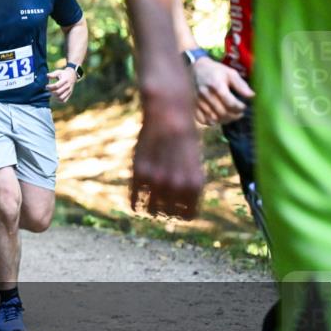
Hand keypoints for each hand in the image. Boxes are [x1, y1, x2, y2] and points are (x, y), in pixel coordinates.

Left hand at [46, 67, 76, 102]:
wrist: (72, 76)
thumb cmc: (63, 74)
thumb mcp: (59, 72)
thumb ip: (53, 74)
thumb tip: (47, 75)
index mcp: (65, 80)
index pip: (56, 86)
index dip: (50, 87)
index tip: (46, 86)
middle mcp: (68, 86)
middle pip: (58, 92)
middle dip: (51, 92)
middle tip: (48, 89)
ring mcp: (69, 91)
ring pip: (61, 98)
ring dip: (54, 97)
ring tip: (52, 93)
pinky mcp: (69, 94)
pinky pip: (64, 100)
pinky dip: (58, 100)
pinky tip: (55, 96)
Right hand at [130, 97, 203, 218]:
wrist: (169, 115)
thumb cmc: (184, 138)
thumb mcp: (194, 164)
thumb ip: (188, 185)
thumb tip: (181, 206)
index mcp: (194, 185)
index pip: (188, 215)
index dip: (184, 213)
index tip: (179, 208)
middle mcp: (177, 185)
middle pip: (169, 214)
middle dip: (168, 210)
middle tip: (164, 204)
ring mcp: (157, 180)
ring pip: (152, 210)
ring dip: (153, 209)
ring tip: (152, 203)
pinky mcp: (139, 173)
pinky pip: (135, 200)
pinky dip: (136, 204)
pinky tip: (137, 203)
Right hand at [192, 58, 253, 124]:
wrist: (195, 68)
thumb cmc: (215, 71)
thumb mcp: (230, 73)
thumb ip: (241, 85)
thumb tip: (252, 96)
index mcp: (217, 85)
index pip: (230, 103)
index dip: (240, 107)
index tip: (244, 106)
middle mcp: (206, 95)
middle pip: (222, 112)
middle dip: (234, 115)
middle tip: (239, 113)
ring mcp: (198, 101)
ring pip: (213, 118)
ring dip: (225, 120)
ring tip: (231, 116)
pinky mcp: (193, 105)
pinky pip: (202, 119)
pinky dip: (211, 122)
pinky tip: (217, 118)